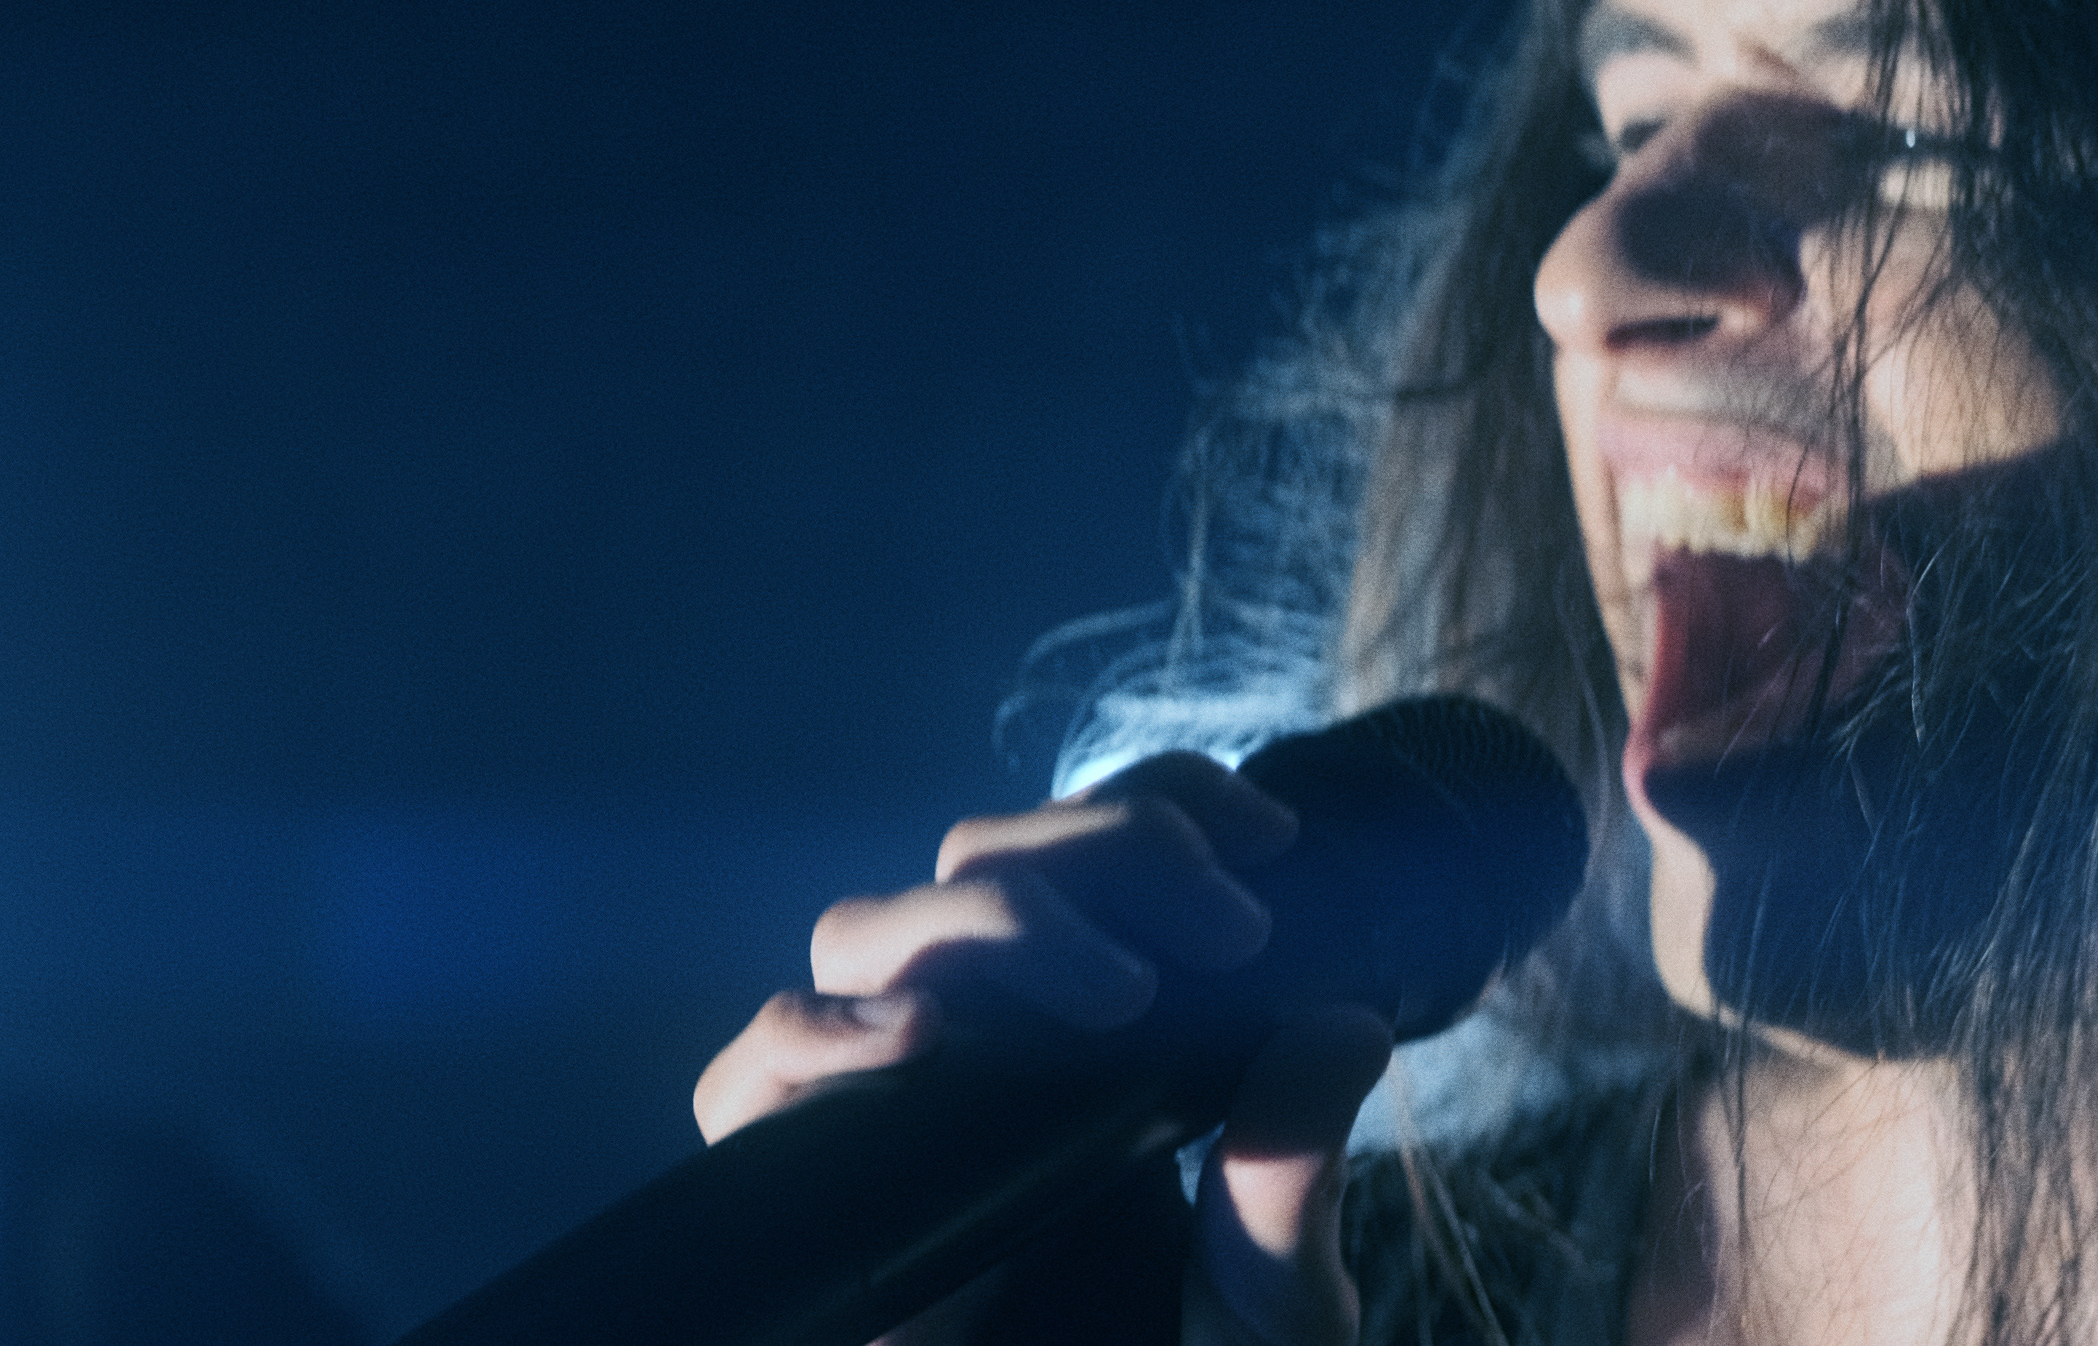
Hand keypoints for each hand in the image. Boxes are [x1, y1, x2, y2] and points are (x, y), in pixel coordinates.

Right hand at [690, 753, 1393, 1345]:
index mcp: (1089, 1031)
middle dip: (1107, 850)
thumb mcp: (1272, 1298)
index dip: (1167, 801)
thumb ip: (1293, 1178)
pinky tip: (908, 1038)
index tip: (1273, 840)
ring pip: (869, 929)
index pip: (1088, 845)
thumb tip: (1348, 1025)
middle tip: (1231, 933)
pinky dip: (810, 1035)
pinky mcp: (801, 1188)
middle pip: (979, 858)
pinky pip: (749, 1076)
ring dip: (992, 919)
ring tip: (1117, 997)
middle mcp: (977, 1044)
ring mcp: (882, 1106)